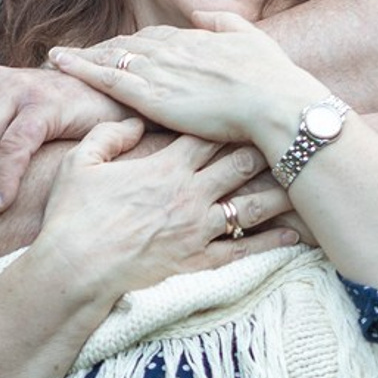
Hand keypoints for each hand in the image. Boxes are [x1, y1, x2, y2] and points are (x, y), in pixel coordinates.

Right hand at [32, 118, 299, 304]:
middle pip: (241, 163)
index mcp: (165, 167)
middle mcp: (190, 194)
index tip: (249, 107)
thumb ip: (110, 135)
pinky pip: (244, 249)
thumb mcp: (81, 163)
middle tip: (286, 134)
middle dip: (265, 146)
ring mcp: (199, 228)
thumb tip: (133, 119)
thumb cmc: (73, 216)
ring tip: (304, 180)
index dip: (231, 118)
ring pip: (252, 204)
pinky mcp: (200, 260)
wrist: (76, 271)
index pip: (209, 134)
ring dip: (279, 191)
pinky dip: (272, 242)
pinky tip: (294, 235)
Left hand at [48, 11, 319, 150]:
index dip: (133, 42)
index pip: (153, 37)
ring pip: (111, 58)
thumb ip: (224, 22)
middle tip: (77, 53)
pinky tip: (60, 62)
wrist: (276, 104)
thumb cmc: (273, 78)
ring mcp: (158, 71)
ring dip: (84, 56)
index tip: (118, 46)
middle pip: (127, 44)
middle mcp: (171, 49)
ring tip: (59, 58)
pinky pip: (106, 78)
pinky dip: (80, 67)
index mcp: (195, 38)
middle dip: (101, 48)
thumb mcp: (252, 38)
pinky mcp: (150, 95)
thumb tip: (201, 14)